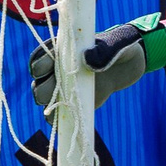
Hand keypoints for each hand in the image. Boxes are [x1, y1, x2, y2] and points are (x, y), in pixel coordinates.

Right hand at [29, 14, 165, 110]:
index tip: (49, 68)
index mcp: (60, 49)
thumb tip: (87, 61)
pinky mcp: (71, 102)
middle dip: (42, 89)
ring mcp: (63, 86)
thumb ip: (104, 51)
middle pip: (38, 82)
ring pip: (44, 98)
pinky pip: (57, 113)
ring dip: (48, 104)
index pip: (40, 57)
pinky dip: (57, 118)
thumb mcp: (115, 45)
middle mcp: (57, 68)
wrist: (127, 64)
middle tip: (57, 90)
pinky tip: (65, 119)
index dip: (39, 65)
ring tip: (63, 105)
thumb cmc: (119, 47)